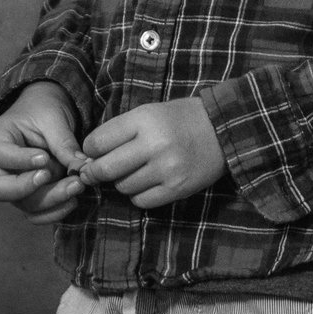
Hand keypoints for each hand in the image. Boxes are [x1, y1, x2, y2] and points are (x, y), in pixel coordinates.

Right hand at [0, 87, 86, 214]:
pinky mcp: (30, 195)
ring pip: (23, 204)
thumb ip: (63, 142)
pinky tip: (72, 201)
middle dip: (29, 189)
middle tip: (54, 176)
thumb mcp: (53, 118)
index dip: (21, 161)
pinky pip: (36, 214)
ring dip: (51, 200)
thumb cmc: (45, 108)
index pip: (0, 156)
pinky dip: (54, 212)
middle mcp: (0, 167)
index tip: (44, 158)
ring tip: (76, 186)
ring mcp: (14, 185)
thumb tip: (82, 167)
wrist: (47, 110)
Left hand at [80, 97, 226, 209]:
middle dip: (94, 172)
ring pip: (123, 187)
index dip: (89, 149)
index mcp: (144, 119)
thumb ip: (121, 130)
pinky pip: (141, 201)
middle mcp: (154, 145)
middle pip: (106, 168)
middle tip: (94, 172)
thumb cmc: (181, 118)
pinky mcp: (176, 189)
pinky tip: (147, 182)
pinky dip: (138, 195)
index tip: (91, 152)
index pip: (99, 141)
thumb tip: (90, 155)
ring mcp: (166, 169)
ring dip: (122, 182)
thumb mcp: (150, 111)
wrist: (223, 128)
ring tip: (133, 171)